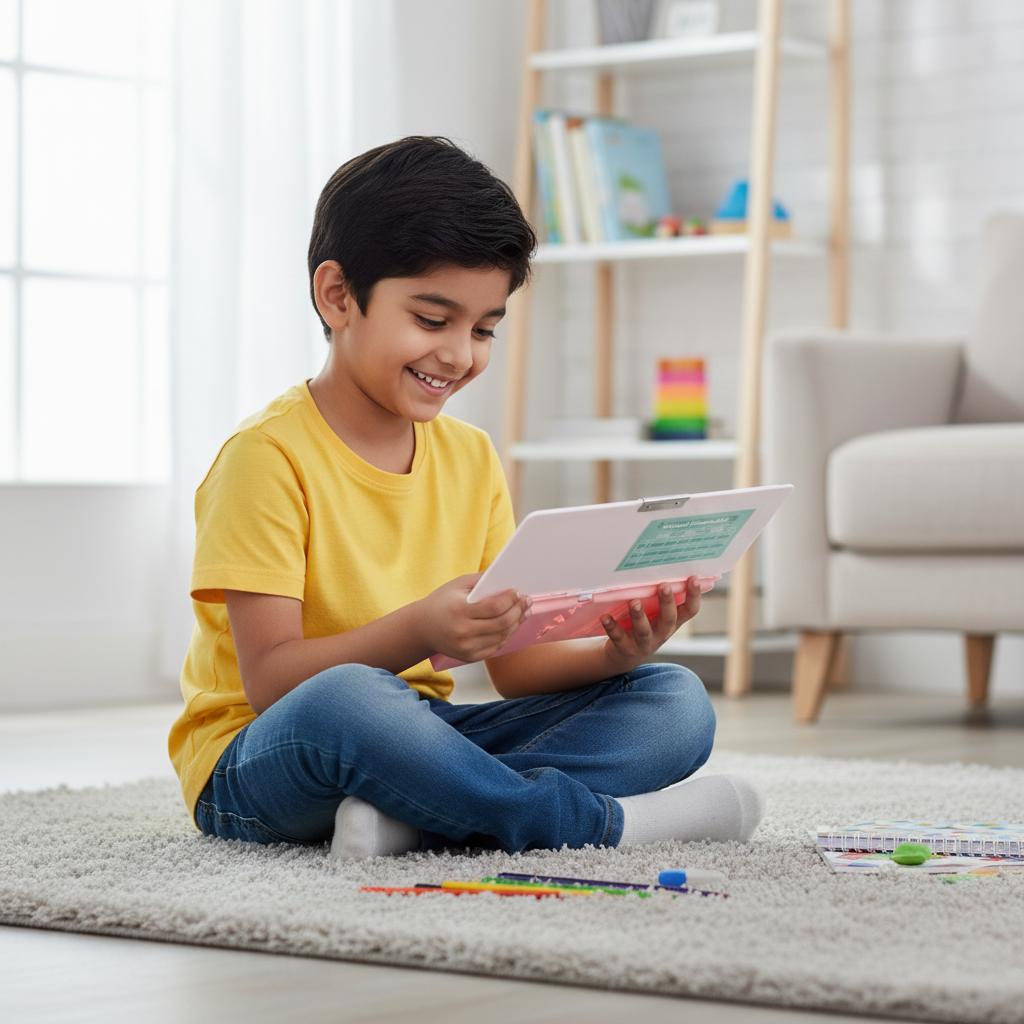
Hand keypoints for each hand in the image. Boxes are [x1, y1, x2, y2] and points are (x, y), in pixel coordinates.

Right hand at [415, 574, 532, 663]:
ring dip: (516, 623)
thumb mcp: (458, 585)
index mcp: (459, 611)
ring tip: (524, 612)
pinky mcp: (469, 657)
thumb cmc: (443, 601)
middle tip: (527, 601)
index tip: (518, 592)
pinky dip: (506, 635)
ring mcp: (466, 648)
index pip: (493, 607)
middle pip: (501, 623)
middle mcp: (462, 632)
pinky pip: (495, 647)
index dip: (510, 600)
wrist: (422, 628)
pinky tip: (511, 625)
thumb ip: (483, 580)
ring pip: (501, 636)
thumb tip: (509, 580)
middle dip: (518, 611)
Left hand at [598, 576, 701, 674]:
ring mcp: (643, 643)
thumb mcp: (657, 617)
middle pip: (668, 619)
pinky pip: (618, 637)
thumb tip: (668, 571)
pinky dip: (612, 627)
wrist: (624, 656)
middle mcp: (661, 634)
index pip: (689, 611)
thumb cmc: (645, 628)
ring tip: (634, 602)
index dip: (694, 596)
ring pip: (643, 631)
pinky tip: (605, 617)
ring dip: (639, 616)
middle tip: (664, 586)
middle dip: (667, 603)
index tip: (694, 578)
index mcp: (671, 623)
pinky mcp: (625, 648)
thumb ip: (663, 600)